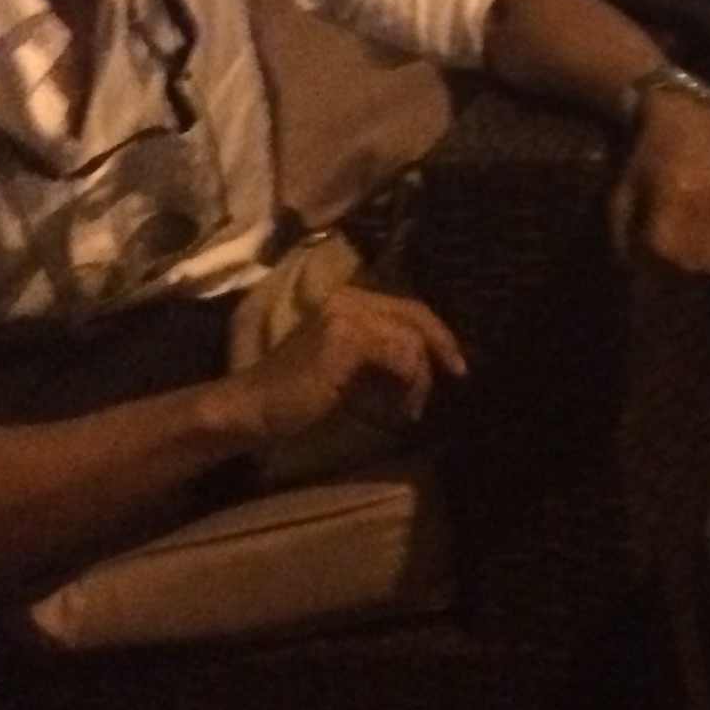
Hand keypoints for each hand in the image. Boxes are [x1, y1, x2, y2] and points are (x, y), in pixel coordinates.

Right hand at [225, 288, 465, 443]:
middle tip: (459, 374)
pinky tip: (400, 410)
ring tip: (410, 409)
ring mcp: (344, 315)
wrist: (250, 410)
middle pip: (415, 313)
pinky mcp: (344, 338)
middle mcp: (347, 298)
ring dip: (420, 378)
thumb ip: (382, 357)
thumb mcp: (349, 370)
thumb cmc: (295, 398)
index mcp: (347, 301)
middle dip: (443, 345)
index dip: (436, 332)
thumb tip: (427, 363)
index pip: (407, 306)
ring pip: (410, 338)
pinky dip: (410, 383)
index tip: (454, 364)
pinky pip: (400, 355)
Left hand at [611, 93, 709, 277]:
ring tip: (688, 261)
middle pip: (695, 264)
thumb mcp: (623, 191)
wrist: (687, 119)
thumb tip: (633, 272)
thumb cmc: (648, 155)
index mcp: (674, 197)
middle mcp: (707, 203)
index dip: (653, 271)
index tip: (645, 274)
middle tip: (666, 269)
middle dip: (677, 274)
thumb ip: (624, 233)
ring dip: (702, 269)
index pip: (666, 255)